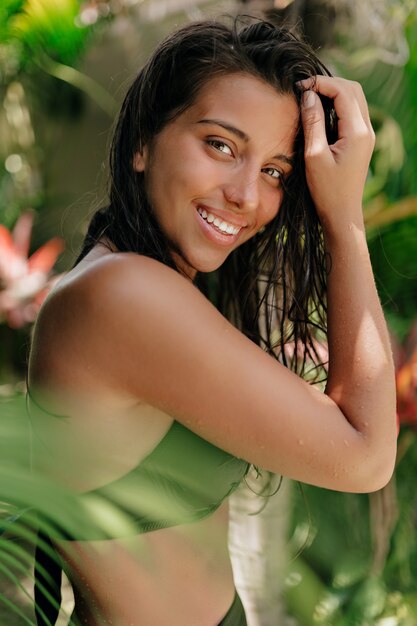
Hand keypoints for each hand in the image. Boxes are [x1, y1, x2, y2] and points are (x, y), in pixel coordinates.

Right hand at [299, 76, 374, 232]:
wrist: (342, 213)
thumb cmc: (326, 190)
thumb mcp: (314, 156)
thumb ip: (312, 122)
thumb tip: (308, 95)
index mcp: (357, 132)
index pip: (343, 91)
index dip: (321, 83)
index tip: (300, 87)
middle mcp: (367, 129)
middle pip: (353, 89)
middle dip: (329, 83)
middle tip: (305, 89)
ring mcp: (367, 135)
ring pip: (355, 98)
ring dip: (334, 92)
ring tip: (310, 97)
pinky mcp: (362, 141)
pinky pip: (353, 111)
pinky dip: (337, 104)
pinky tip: (320, 111)